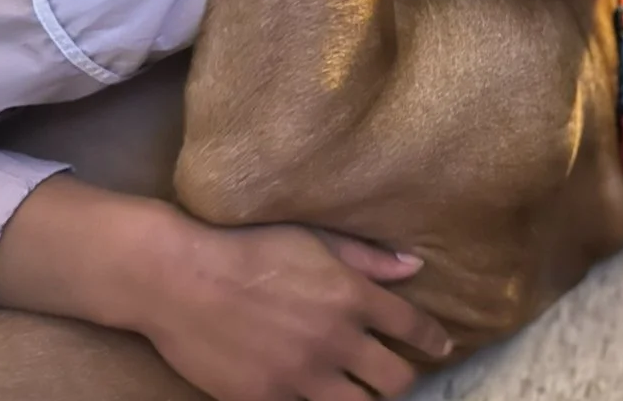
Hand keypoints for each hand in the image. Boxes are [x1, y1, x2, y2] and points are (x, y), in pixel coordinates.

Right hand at [137, 222, 450, 400]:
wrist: (181, 278)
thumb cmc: (248, 246)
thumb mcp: (315, 238)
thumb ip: (368, 258)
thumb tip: (414, 266)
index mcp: (352, 296)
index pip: (412, 327)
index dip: (433, 339)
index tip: (441, 346)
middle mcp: (336, 340)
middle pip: (396, 379)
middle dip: (401, 375)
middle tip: (393, 370)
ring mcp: (302, 376)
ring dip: (364, 396)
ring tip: (358, 386)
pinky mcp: (267, 400)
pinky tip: (314, 393)